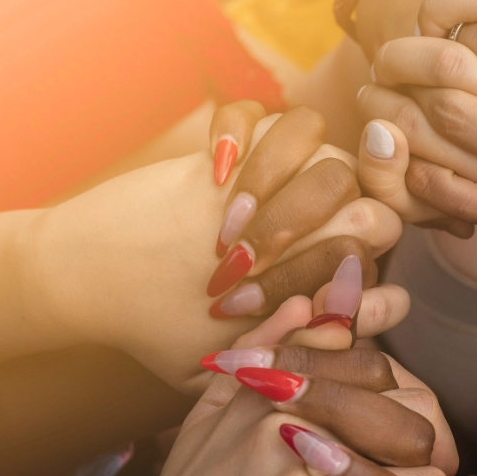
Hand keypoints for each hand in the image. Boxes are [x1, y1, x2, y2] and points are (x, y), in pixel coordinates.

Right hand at [26, 106, 401, 394]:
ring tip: (223, 231)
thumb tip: (349, 326)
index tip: (322, 284)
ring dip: (277, 187)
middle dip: (312, 234)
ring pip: (322, 147)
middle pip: (364, 198)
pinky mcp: (235, 143)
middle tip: (247, 265)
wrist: (96, 282)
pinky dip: (239, 133)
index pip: (380, 250)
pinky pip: (262, 114)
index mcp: (331, 270)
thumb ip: (291, 351)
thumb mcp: (230, 361)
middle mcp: (321, 218)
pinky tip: (210, 171)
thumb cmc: (167, 331)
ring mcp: (283, 176)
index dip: (362, 261)